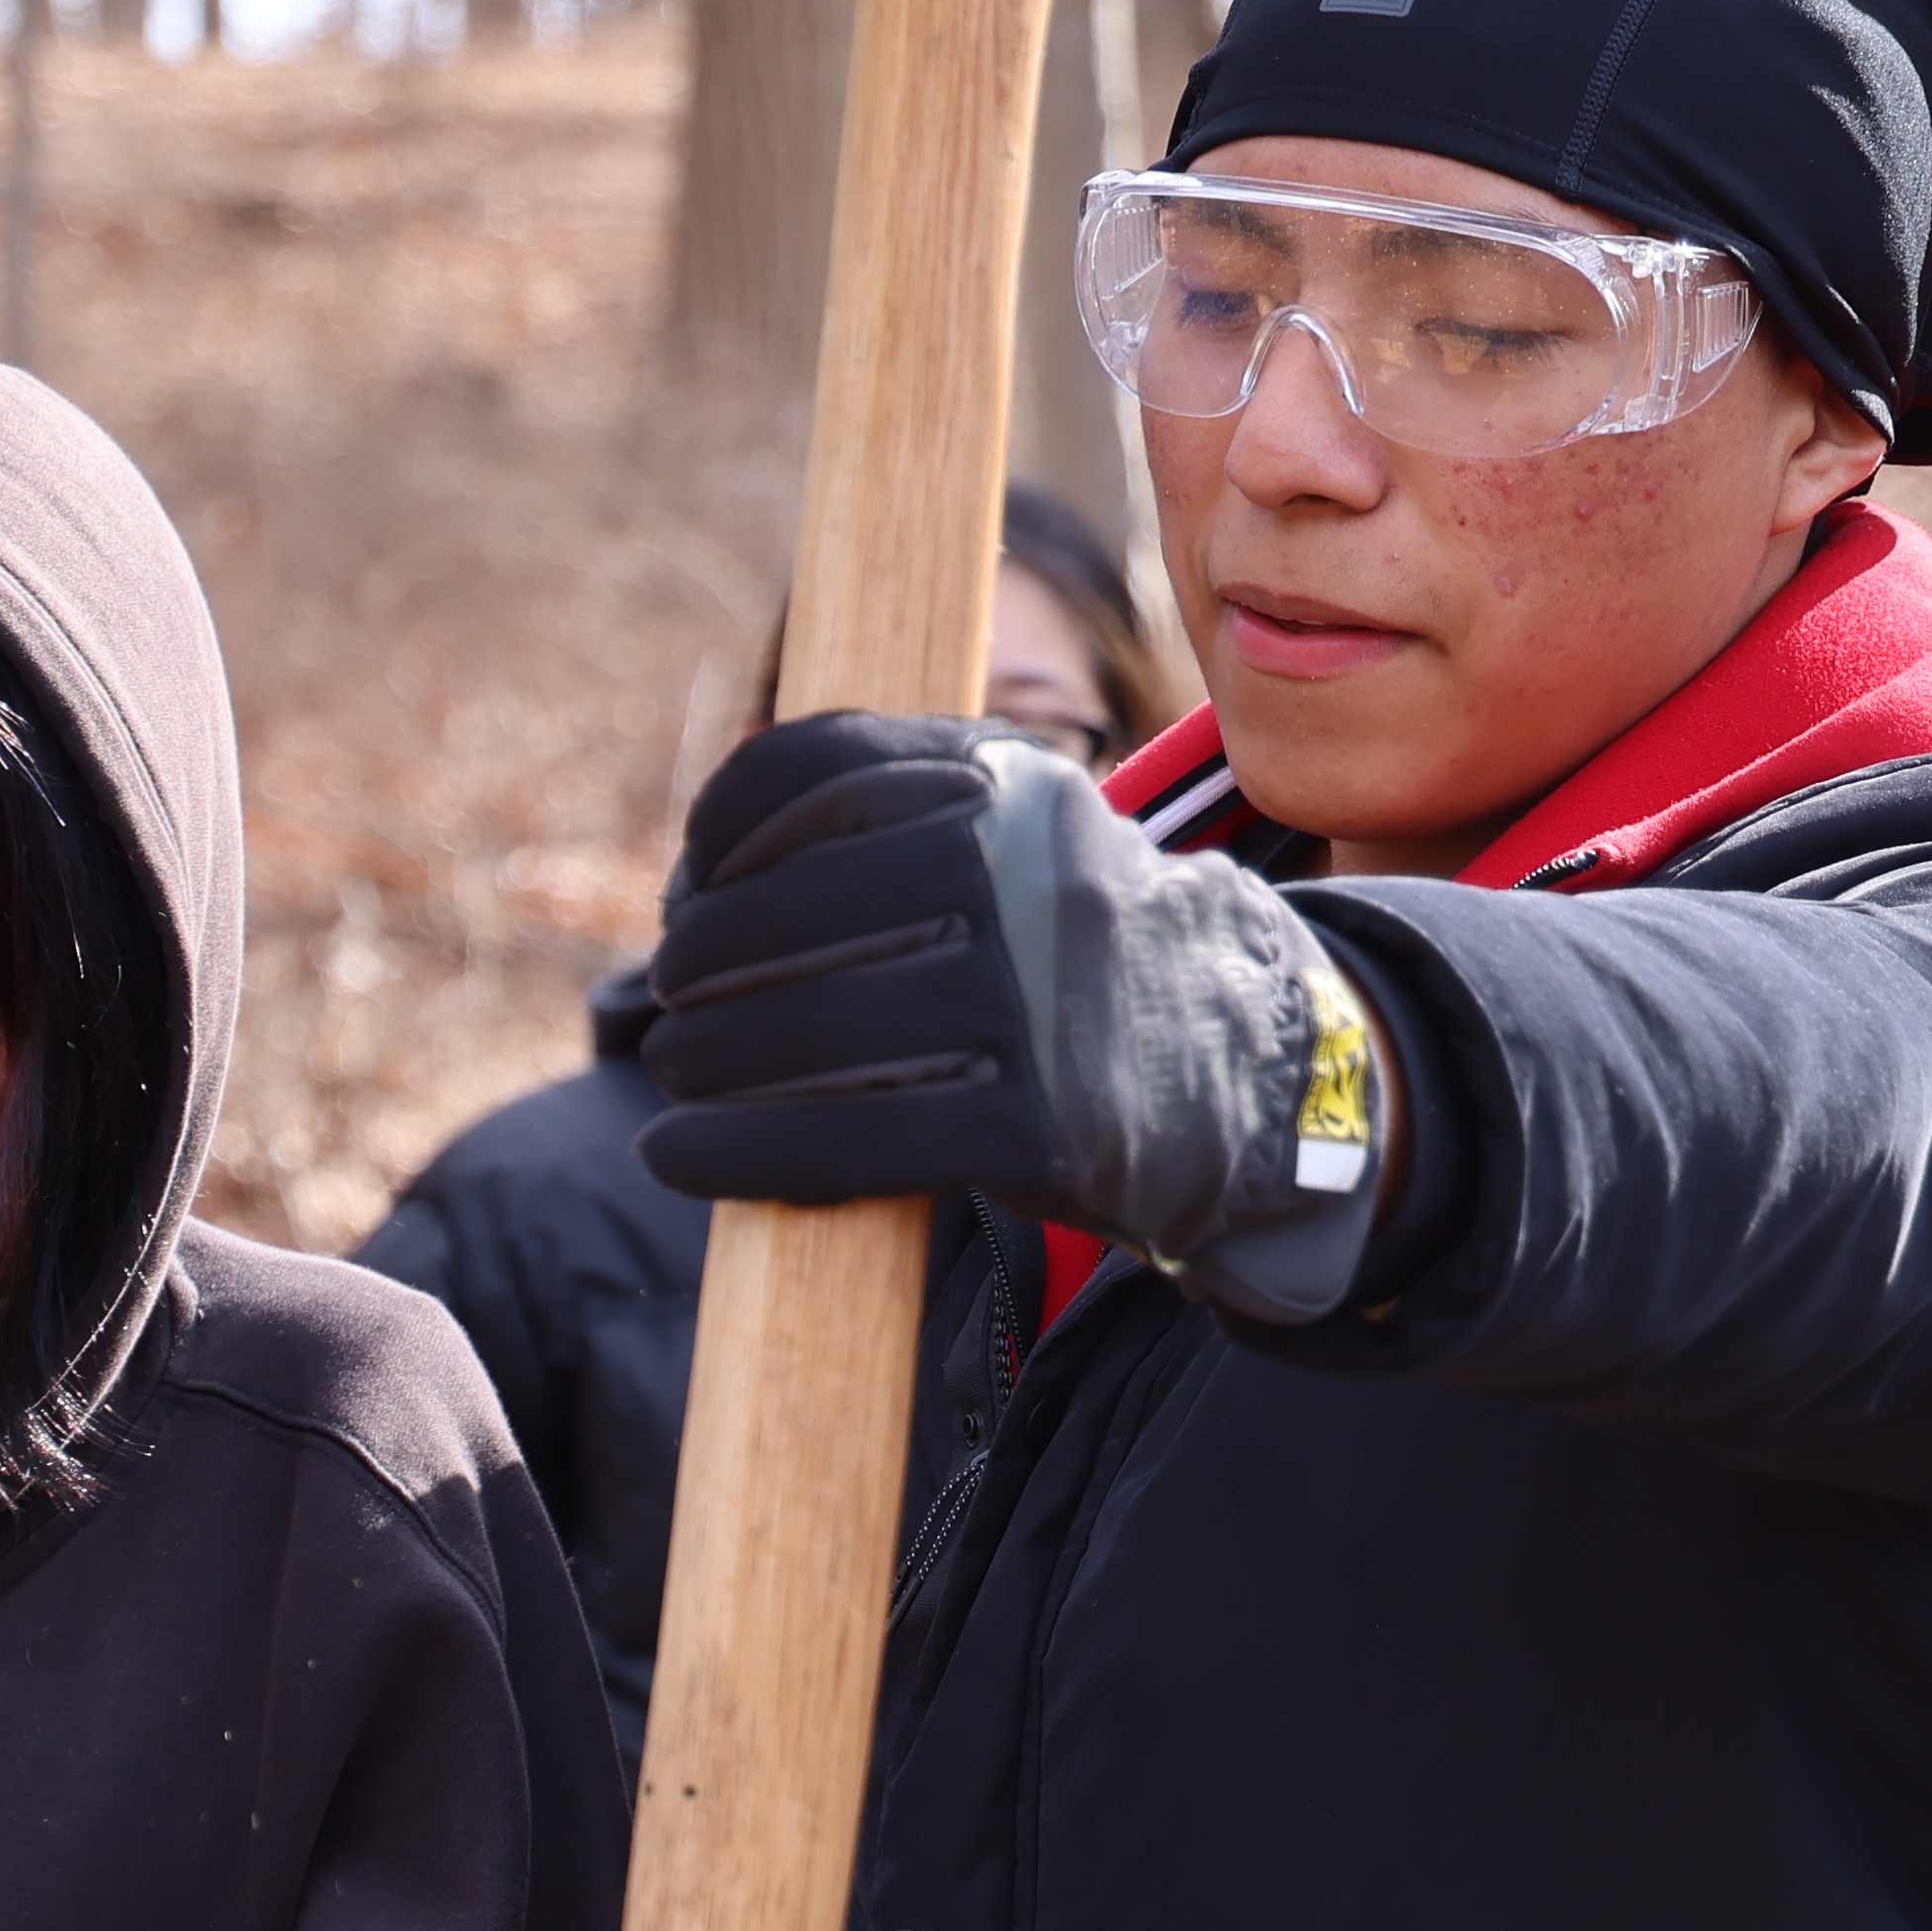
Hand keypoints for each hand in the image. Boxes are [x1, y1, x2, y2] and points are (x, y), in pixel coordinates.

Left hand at [637, 713, 1386, 1273]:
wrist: (1260, 1061)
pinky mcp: (1032, 1125)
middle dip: (695, 964)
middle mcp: (1017, 878)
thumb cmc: (1087, 950)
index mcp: (1009, 787)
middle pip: (780, 913)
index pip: (811, 773)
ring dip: (701, 1059)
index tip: (688, 887)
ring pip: (801, 1029)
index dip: (718, 832)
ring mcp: (1029, 1003)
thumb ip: (898, 808)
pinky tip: (675, 1157)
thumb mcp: (1027, 834)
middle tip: (671, 1002)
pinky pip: (843, 1138)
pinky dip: (733, 1154)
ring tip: (680, 1072)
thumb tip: (694, 876)